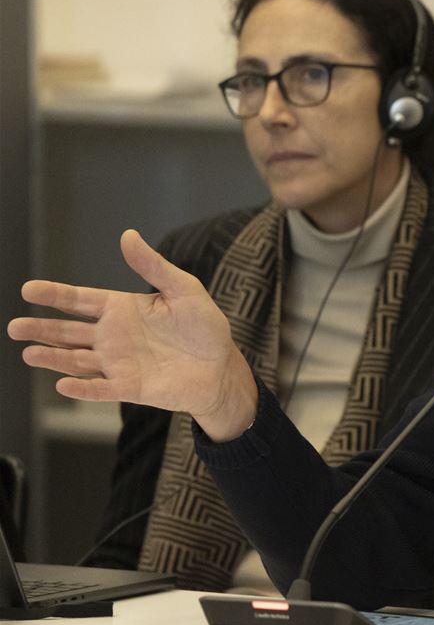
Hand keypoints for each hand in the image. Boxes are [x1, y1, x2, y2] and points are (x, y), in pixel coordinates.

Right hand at [8, 229, 257, 438]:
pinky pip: (101, 389)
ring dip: (53, 357)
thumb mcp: (184, 290)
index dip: (54, 294)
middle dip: (41, 328)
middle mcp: (112, 336)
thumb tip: (128, 235)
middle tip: (15, 327)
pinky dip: (83, 388)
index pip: (80, 300)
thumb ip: (154, 266)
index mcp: (121, 309)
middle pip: (68, 331)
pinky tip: (63, 385)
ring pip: (76, 360)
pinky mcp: (130, 387)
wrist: (222, 367)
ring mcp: (118, 363)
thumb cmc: (205, 327)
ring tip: (29, 353)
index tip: (28, 289)